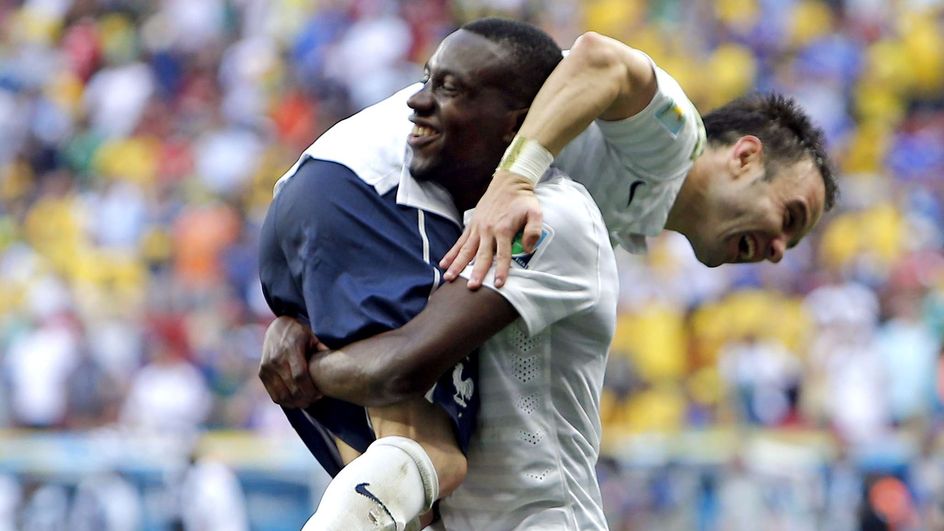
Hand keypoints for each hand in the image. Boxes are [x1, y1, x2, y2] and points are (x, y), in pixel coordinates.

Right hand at [259, 316, 327, 407]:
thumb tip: (335, 363)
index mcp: (290, 349)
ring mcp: (267, 368)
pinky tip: (295, 400)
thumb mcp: (312, 336)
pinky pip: (274, 395)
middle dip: (305, 399)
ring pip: (282, 396)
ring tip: (306, 401)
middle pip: (291, 389)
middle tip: (315, 399)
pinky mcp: (262, 373)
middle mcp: (276, 360)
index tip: (320, 394)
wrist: (277, 327)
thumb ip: (322, 350)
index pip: (300, 377)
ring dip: (296, 403)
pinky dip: (285, 401)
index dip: (310, 389)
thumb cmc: (299, 332)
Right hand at [439, 169, 541, 289]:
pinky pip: (460, 242)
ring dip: (457, 265)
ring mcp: (477, 228)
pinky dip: (451, 253)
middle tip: (470, 287)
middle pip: (481, 256)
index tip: (499, 285)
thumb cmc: (523, 200)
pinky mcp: (472, 225)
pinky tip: (443, 263)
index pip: (503, 255)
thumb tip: (529, 249)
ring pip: (466, 250)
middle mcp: (488, 230)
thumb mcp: (535, 213)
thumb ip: (533, 231)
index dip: (502, 270)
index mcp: (503, 229)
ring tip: (449, 278)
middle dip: (476, 272)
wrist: (509, 182)